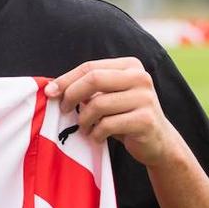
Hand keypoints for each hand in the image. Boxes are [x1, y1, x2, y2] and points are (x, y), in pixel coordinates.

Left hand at [45, 58, 181, 167]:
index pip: (90, 67)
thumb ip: (90, 88)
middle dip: (72, 95)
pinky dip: (96, 134)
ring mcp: (145, 98)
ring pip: (98, 104)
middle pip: (94, 79)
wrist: (159, 142)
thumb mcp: (110, 96)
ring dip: (84, 119)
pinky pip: (107, 125)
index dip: (66, 79)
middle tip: (64, 110)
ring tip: (85, 127)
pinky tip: (97, 137)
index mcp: (130, 66)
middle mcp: (140, 77)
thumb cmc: (126, 116)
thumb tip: (53, 88)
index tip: (49, 92)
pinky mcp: (145, 120)